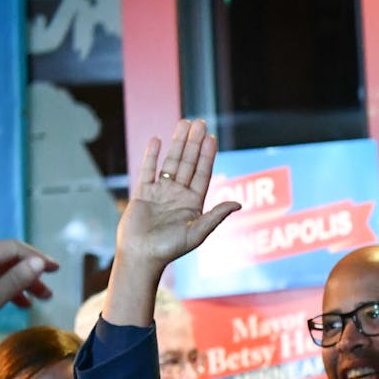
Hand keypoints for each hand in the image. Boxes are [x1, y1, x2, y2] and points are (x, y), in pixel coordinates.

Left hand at [0, 240, 57, 369]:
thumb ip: (13, 282)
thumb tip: (38, 262)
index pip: (11, 249)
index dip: (36, 258)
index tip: (57, 270)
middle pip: (0, 259)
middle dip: (26, 274)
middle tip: (47, 294)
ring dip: (12, 283)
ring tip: (31, 303)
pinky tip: (4, 302)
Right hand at [113, 118, 241, 274]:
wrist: (141, 256)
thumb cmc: (169, 249)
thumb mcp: (197, 232)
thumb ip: (216, 216)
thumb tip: (238, 203)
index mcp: (193, 203)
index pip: (202, 173)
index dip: (207, 155)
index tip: (211, 137)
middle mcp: (178, 195)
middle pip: (188, 162)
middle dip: (193, 142)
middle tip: (200, 122)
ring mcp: (160, 193)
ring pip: (170, 162)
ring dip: (176, 143)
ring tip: (183, 123)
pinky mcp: (143, 193)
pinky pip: (148, 170)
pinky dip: (152, 155)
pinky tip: (157, 140)